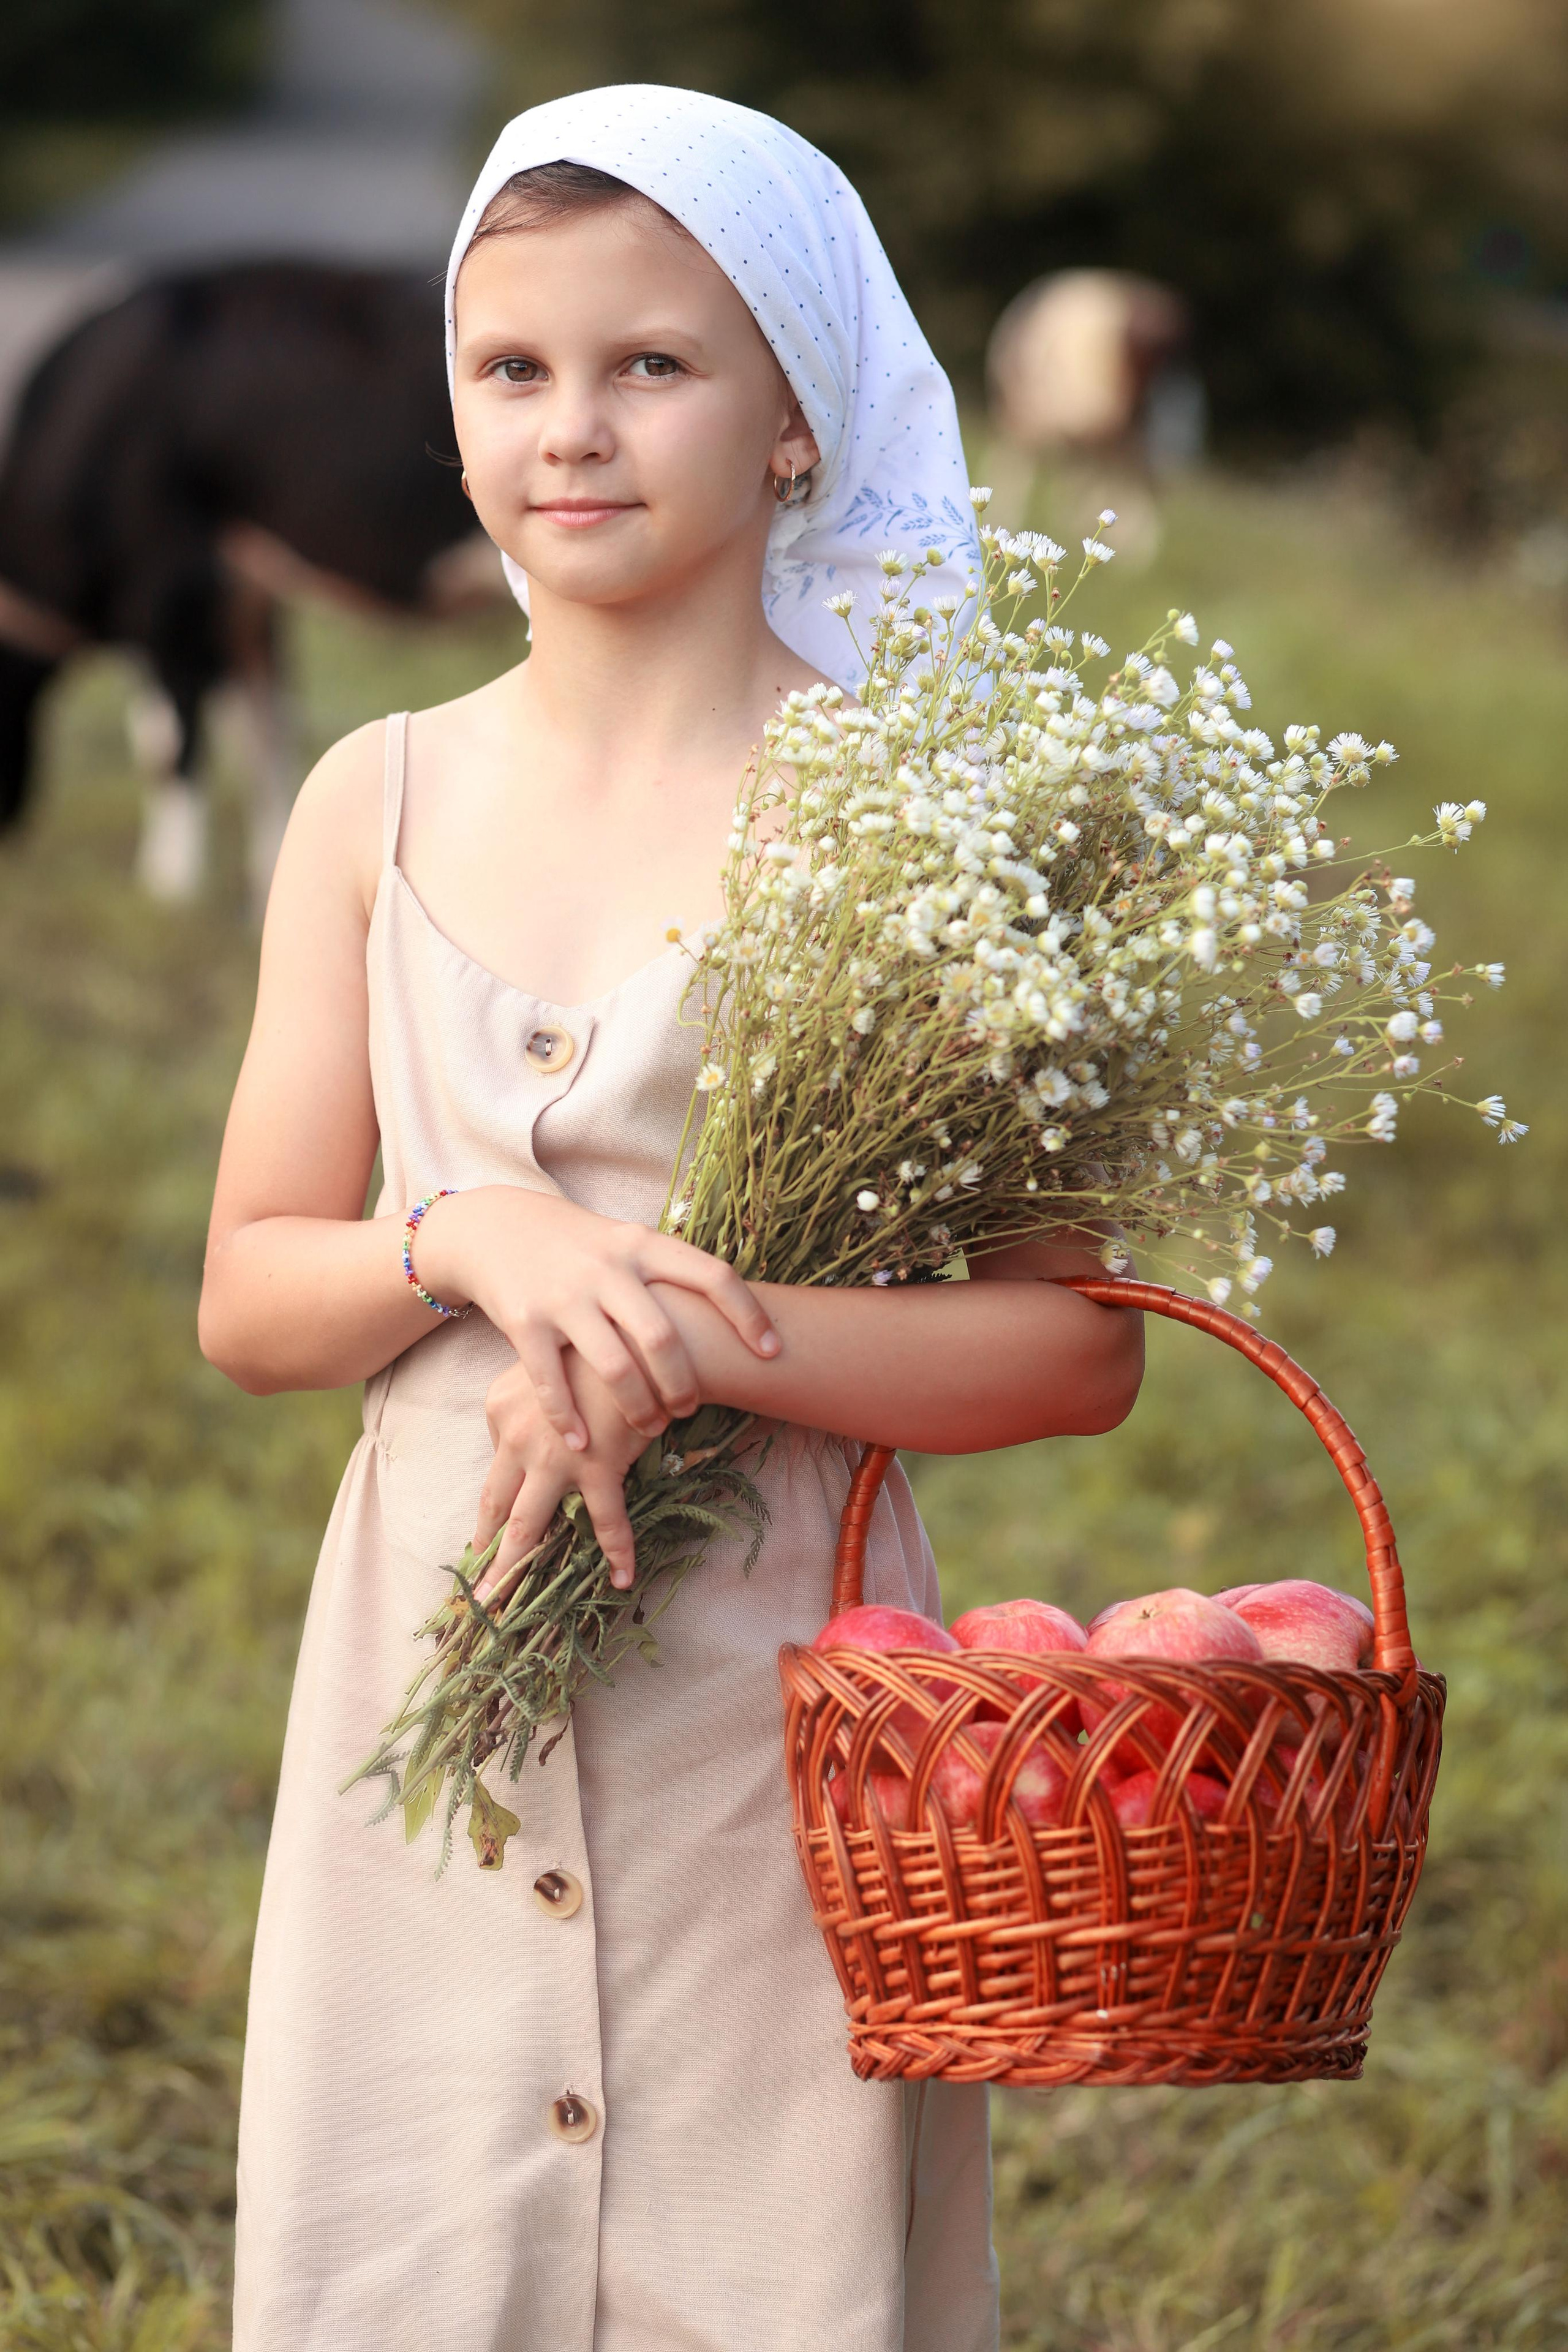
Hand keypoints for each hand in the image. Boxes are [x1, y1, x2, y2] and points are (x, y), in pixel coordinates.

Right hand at [413, 1187, 777, 1448]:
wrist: (495, 1227)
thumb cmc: (580, 1246)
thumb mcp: (627, 1242)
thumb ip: (669, 1272)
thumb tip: (740, 1310)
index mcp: (642, 1245)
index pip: (711, 1274)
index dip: (748, 1314)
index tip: (771, 1351)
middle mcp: (607, 1269)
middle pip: (663, 1338)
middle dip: (684, 1386)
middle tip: (690, 1409)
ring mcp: (564, 1296)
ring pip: (615, 1369)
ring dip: (639, 1410)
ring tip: (650, 1428)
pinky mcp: (525, 1323)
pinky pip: (553, 1383)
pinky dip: (569, 1420)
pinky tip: (581, 1444)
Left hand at [474, 1348, 648, 1594]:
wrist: (639, 1335)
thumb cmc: (598, 1346)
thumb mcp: (549, 1364)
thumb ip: (534, 1397)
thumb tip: (536, 1426)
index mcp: (499, 1409)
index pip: (494, 1467)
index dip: (490, 1505)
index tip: (486, 1532)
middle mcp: (516, 1438)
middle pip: (495, 1505)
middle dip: (483, 1548)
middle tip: (474, 1587)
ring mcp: (554, 1457)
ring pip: (527, 1525)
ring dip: (513, 1567)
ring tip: (499, 1603)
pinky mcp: (597, 1468)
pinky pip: (606, 1521)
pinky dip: (617, 1551)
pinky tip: (622, 1578)